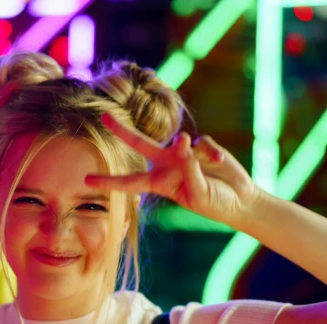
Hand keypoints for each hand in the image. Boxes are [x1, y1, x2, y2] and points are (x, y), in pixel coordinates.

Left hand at [85, 112, 261, 227]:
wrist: (240, 199)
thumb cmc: (214, 203)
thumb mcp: (198, 193)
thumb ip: (188, 169)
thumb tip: (182, 142)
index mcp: (160, 183)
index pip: (130, 182)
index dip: (109, 182)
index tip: (87, 181)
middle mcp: (168, 165)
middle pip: (140, 143)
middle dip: (122, 131)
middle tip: (104, 118)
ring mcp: (185, 153)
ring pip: (178, 141)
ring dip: (188, 150)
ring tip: (204, 159)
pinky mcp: (202, 146)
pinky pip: (202, 143)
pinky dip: (210, 153)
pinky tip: (218, 161)